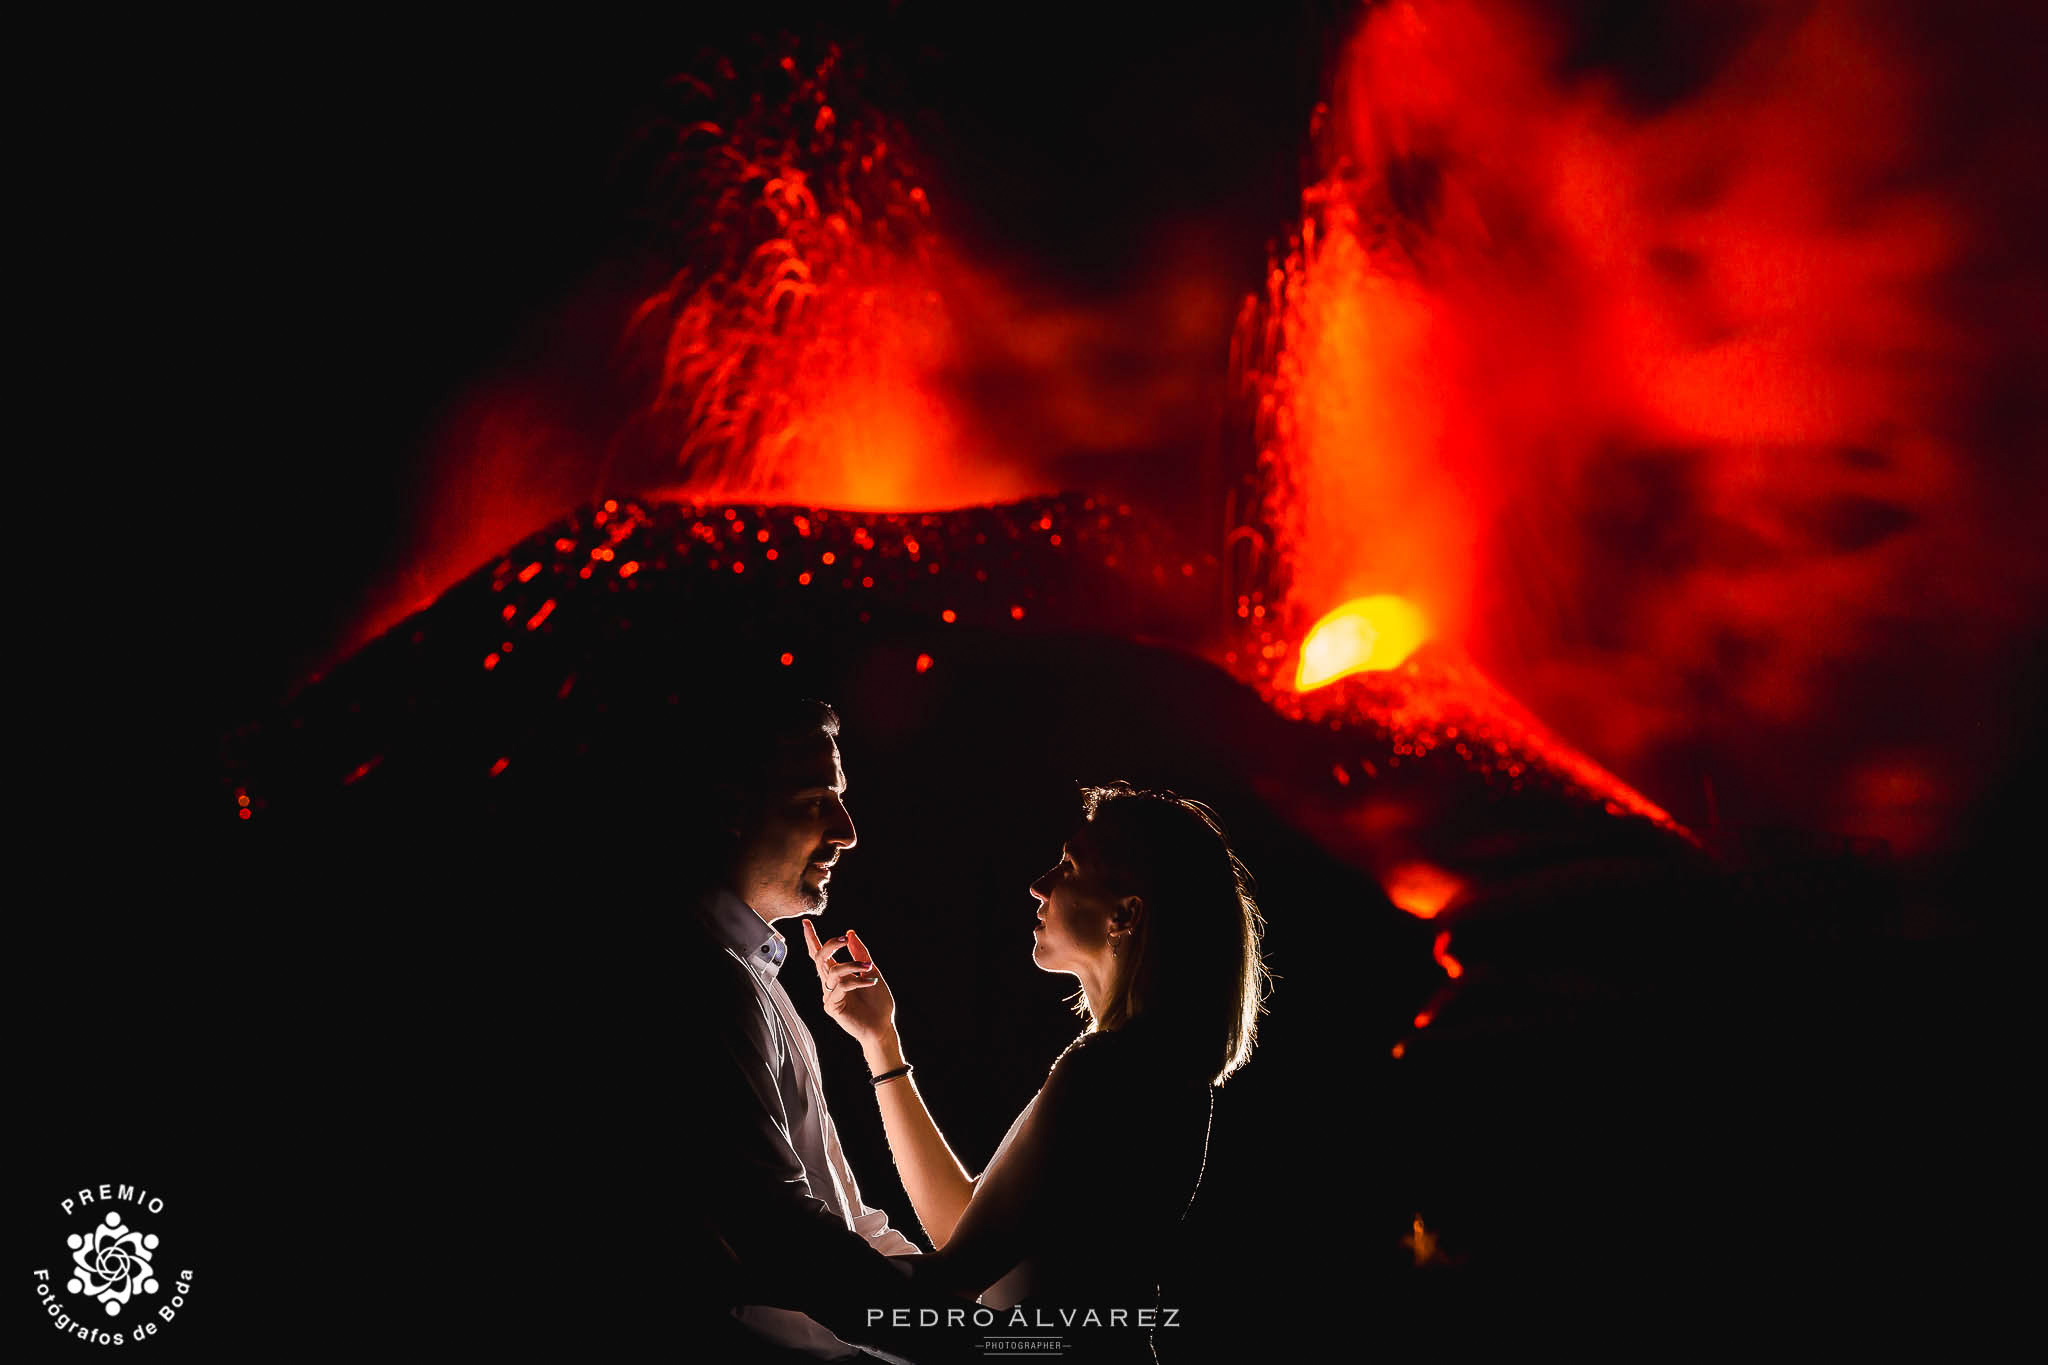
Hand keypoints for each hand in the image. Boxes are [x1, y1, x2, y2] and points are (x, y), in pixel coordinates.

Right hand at [802, 920, 897, 1053]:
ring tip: (869, 967)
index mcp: (838, 974)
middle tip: (844, 939)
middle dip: (830, 945)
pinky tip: (871, 982)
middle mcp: (830, 983)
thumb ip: (860, 953)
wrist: (882, 1026)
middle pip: (819, 959)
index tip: (806, 922)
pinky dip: (858, 980)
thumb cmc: (877, 1002)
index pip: (820, 954)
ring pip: (832, 971)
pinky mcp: (832, 1006)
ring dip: (852, 964)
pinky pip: (841, 986)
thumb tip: (850, 933)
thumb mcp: (871, 971)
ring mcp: (829, 995)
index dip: (812, 939)